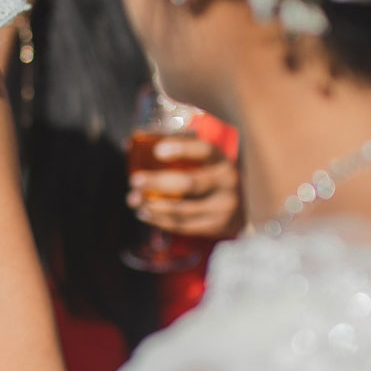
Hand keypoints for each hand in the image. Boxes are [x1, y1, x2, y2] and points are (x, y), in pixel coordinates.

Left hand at [127, 135, 242, 237]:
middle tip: (134, 180)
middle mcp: (226, 184)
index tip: (158, 150)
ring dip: (153, 205)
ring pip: (182, 209)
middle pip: (189, 184)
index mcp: (222, 161)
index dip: (182, 149)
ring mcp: (223, 208)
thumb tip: (129, 144)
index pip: (205, 151)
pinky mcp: (214, 227)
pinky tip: (144, 212)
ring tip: (132, 199)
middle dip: (158, 182)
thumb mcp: (205, 162)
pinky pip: (182, 225)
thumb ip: (177, 152)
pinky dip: (160, 220)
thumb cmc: (211, 177)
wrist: (241, 210)